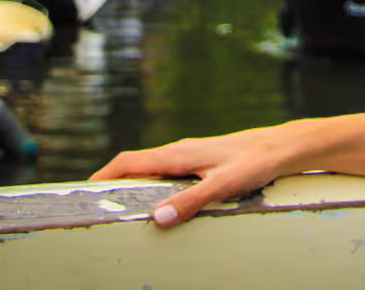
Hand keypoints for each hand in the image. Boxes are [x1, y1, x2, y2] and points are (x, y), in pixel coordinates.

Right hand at [90, 122, 314, 227]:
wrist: (279, 147)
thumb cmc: (253, 163)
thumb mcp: (222, 186)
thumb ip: (190, 202)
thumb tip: (158, 218)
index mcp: (176, 154)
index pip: (128, 161)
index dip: (104, 174)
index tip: (85, 190)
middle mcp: (178, 151)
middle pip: (135, 165)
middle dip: (113, 182)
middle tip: (97, 204)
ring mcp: (188, 154)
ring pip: (150, 168)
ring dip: (132, 183)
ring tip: (122, 206)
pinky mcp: (200, 160)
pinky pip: (166, 171)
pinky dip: (151, 183)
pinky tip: (158, 200)